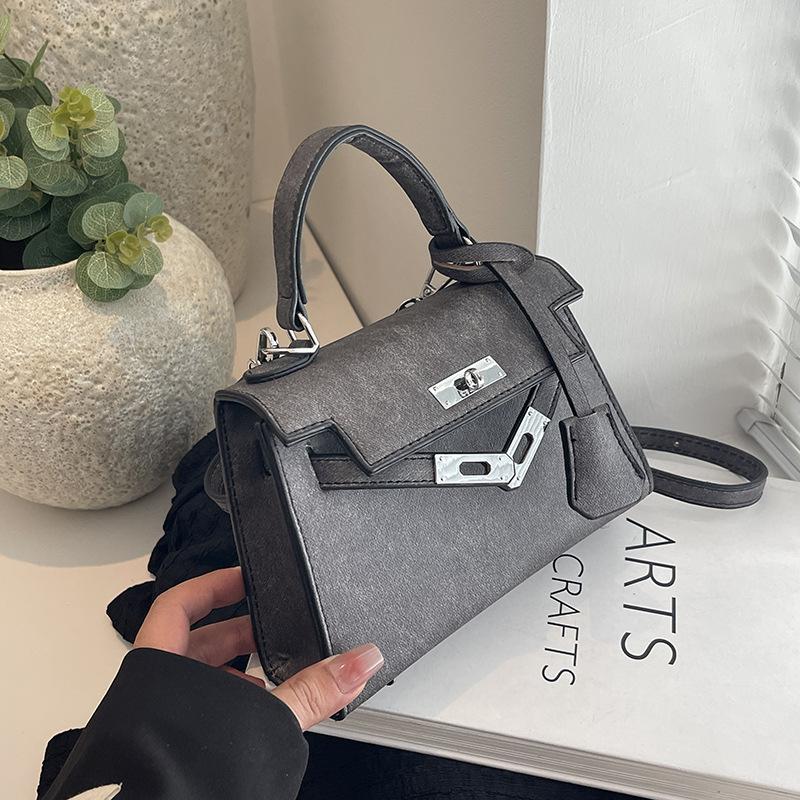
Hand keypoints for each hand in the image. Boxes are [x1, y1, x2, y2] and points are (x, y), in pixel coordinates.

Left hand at [134, 567, 383, 729]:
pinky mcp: (168, 748)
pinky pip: (198, 711)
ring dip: (235, 674)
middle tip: (274, 628)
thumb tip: (356, 661)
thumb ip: (312, 691)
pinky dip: (228, 706)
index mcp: (157, 668)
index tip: (246, 578)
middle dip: (238, 633)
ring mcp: (154, 722)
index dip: (213, 585)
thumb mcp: (262, 721)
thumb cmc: (178, 784)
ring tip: (271, 679)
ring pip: (195, 679)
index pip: (178, 603)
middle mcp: (149, 691)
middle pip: (194, 640)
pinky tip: (254, 720)